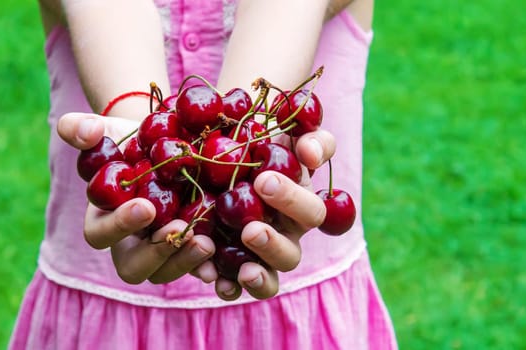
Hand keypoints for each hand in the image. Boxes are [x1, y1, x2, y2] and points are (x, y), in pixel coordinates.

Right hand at [57, 113, 215, 283]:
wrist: (168, 147)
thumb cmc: (130, 143)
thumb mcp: (106, 132)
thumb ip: (81, 129)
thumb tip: (88, 131)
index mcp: (103, 219)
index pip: (100, 234)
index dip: (120, 225)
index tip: (145, 207)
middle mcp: (130, 244)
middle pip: (133, 267)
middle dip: (155, 253)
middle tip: (178, 229)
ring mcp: (160, 251)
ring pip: (165, 272)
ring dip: (184, 262)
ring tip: (205, 242)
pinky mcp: (188, 249)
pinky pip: (196, 269)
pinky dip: (208, 266)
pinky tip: (222, 254)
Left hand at [192, 130, 336, 299]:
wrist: (221, 152)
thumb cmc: (259, 140)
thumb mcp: (285, 130)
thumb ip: (309, 136)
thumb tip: (311, 152)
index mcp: (301, 206)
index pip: (314, 212)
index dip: (294, 201)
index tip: (263, 180)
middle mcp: (285, 235)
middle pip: (291, 252)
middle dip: (272, 242)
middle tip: (250, 228)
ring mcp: (259, 255)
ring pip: (269, 277)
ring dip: (259, 275)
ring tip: (244, 270)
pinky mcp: (231, 267)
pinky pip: (234, 286)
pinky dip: (226, 286)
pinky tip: (211, 278)